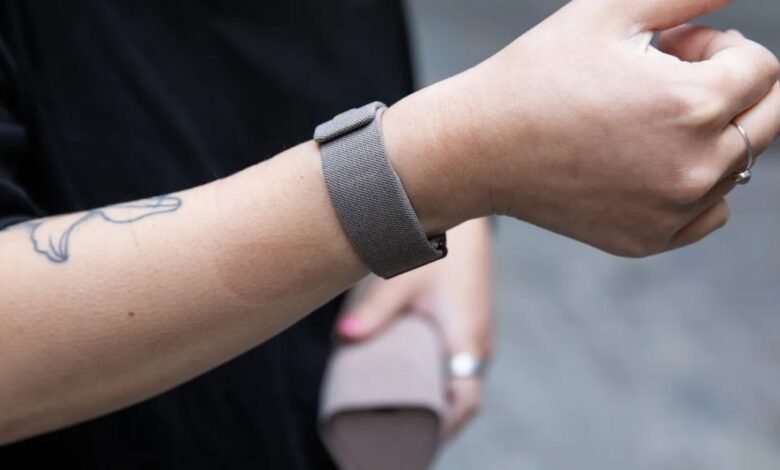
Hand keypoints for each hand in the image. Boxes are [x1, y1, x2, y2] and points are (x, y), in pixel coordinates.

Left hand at [336, 218, 493, 437]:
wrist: (467, 205)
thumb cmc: (440, 241)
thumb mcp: (404, 276)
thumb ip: (377, 309)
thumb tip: (345, 337)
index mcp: (468, 337)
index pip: (466, 401)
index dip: (443, 427)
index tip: (414, 441)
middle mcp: (477, 341)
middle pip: (460, 397)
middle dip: (433, 423)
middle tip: (395, 438)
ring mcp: (474, 333)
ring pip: (458, 380)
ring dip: (434, 400)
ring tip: (394, 416)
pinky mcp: (465, 323)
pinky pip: (453, 363)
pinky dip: (434, 380)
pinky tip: (406, 380)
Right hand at [384, 0, 779, 255]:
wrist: (479, 148)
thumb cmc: (535, 77)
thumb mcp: (609, 11)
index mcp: (693, 104)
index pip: (764, 68)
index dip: (719, 47)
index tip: (672, 49)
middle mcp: (695, 166)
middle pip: (768, 119)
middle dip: (732, 88)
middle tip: (670, 80)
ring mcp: (673, 211)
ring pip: (738, 164)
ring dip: (710, 134)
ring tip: (646, 120)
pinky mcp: (650, 239)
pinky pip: (710, 211)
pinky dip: (694, 186)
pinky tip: (647, 163)